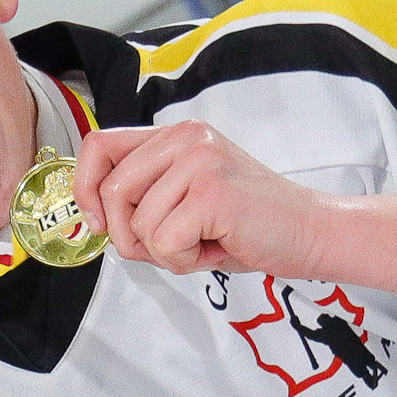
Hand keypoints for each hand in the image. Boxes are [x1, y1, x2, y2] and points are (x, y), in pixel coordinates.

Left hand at [70, 122, 332, 275]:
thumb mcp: (187, 199)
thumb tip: (96, 218)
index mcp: (176, 135)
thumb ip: (144, 197)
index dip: (85, 188)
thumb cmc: (249, 224)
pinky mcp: (211, 193)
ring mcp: (199, 162)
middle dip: (130, 236)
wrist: (311, 233)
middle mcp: (186, 138)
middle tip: (172, 245)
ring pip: (137, 224)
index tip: (100, 221)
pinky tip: (216, 248)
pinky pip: (163, 243)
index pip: (99, 145)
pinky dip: (184, 260)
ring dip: (165, 252)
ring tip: (205, 243)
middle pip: (112, 191)